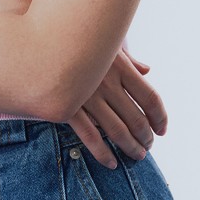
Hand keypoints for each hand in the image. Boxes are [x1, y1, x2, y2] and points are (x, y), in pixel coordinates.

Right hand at [64, 48, 167, 168]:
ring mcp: (87, 96)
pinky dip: (103, 154)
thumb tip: (147, 70)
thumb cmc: (76, 37)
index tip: (162, 129)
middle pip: (137, 119)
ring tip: (137, 155)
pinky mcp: (67, 107)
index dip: (161, 117)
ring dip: (131, 147)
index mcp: (120, 65)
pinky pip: (90, 137)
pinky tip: (112, 163)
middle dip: (146, 137)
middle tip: (148, 144)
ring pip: (117, 132)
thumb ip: (128, 59)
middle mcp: (106, 82)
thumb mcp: (105, 42)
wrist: (37, 40)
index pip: (151, 98)